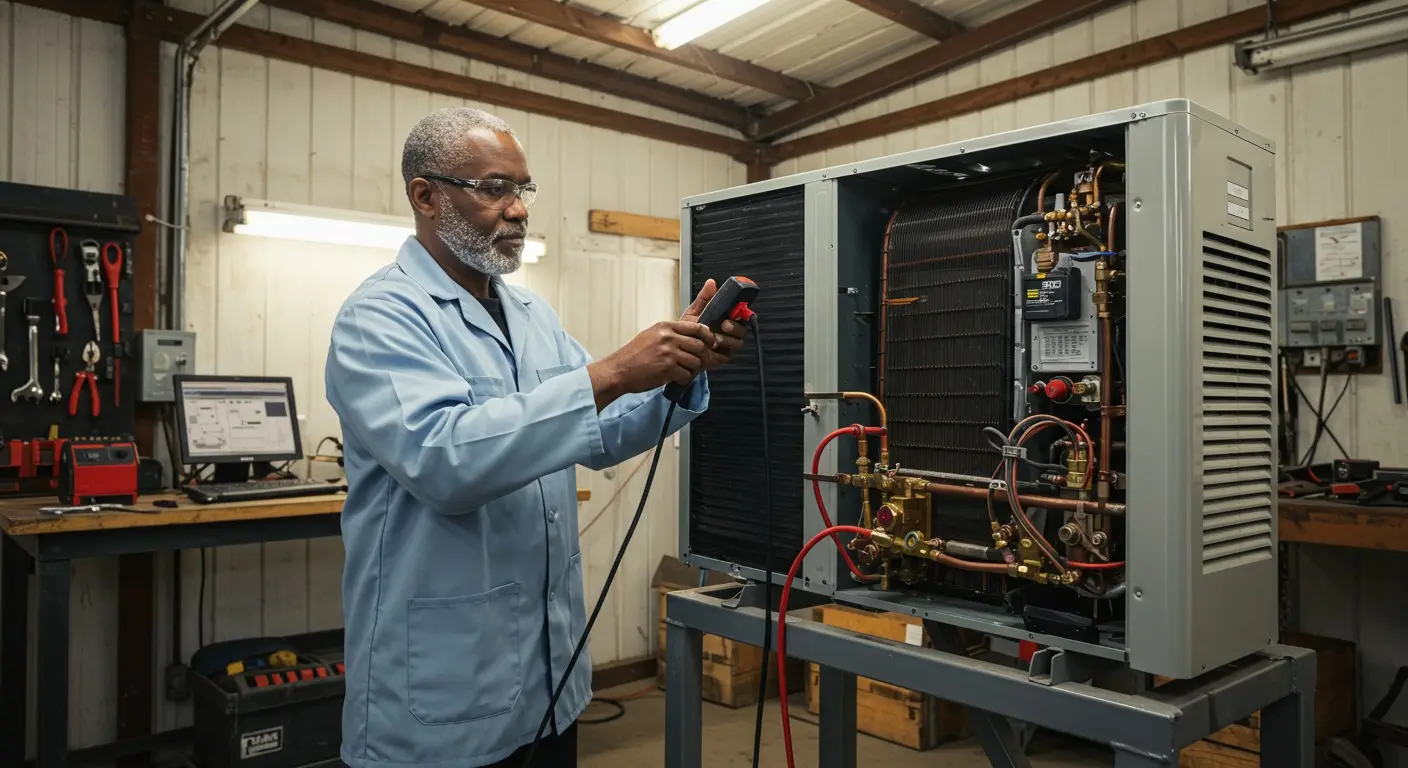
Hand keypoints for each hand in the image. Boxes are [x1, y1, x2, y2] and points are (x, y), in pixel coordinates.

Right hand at [587, 320, 713, 408]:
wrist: (619, 370)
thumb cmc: (634, 354)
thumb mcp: (652, 335)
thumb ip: (671, 334)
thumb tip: (693, 337)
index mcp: (666, 327)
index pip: (697, 327)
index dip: (707, 336)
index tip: (709, 344)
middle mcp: (668, 338)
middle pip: (700, 345)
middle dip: (701, 356)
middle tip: (695, 363)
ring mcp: (668, 353)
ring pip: (695, 361)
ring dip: (692, 369)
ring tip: (682, 371)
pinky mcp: (667, 369)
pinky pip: (687, 375)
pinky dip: (684, 379)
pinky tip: (676, 379)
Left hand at [681, 279, 746, 371]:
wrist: (680, 346)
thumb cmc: (689, 329)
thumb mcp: (694, 310)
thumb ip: (704, 298)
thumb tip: (711, 283)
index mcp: (726, 318)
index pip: (741, 313)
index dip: (742, 310)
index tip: (736, 308)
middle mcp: (730, 331)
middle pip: (743, 327)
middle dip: (735, 326)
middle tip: (725, 324)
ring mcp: (728, 344)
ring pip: (739, 340)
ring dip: (729, 338)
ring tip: (716, 336)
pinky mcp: (724, 355)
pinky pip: (730, 351)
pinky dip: (723, 347)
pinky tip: (714, 345)